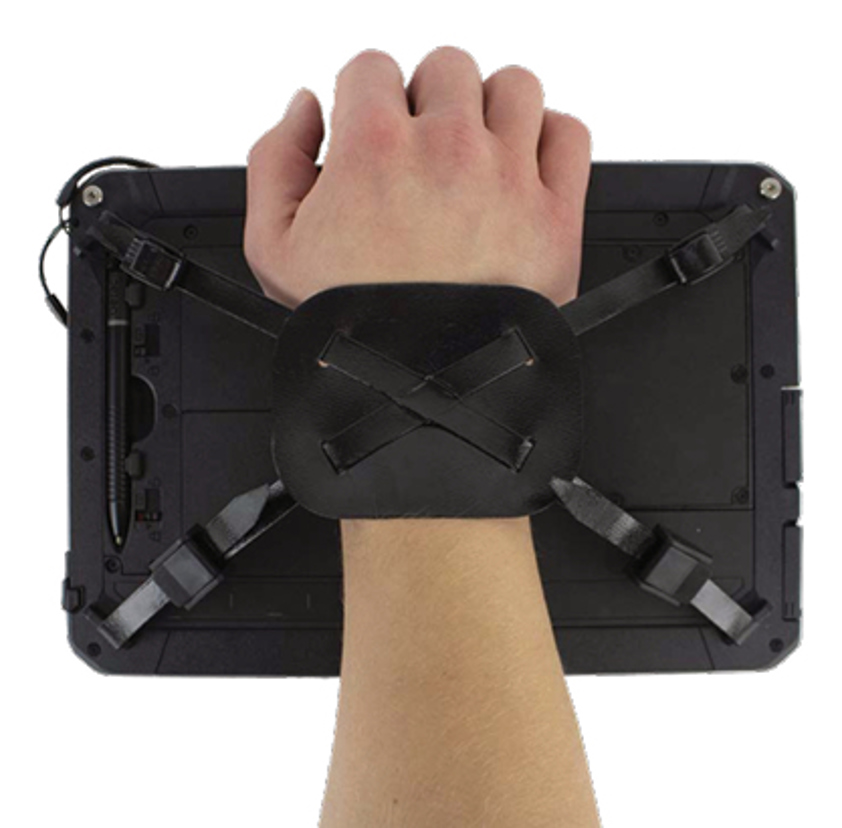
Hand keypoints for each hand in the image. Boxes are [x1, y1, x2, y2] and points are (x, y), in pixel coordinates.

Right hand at [244, 47, 590, 307]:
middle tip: (420, 154)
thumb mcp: (274, 250)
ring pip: (514, 87)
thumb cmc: (355, 331)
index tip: (371, 135)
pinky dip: (549, 140)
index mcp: (374, 148)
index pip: (372, 67)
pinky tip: (521, 170)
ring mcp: (509, 178)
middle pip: (446, 68)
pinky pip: (569, 135)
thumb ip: (275, 160)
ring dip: (491, 111)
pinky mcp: (555, 215)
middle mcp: (448, 150)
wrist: (422, 396)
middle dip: (427, 102)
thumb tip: (305, 109)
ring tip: (473, 158)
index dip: (366, 101)